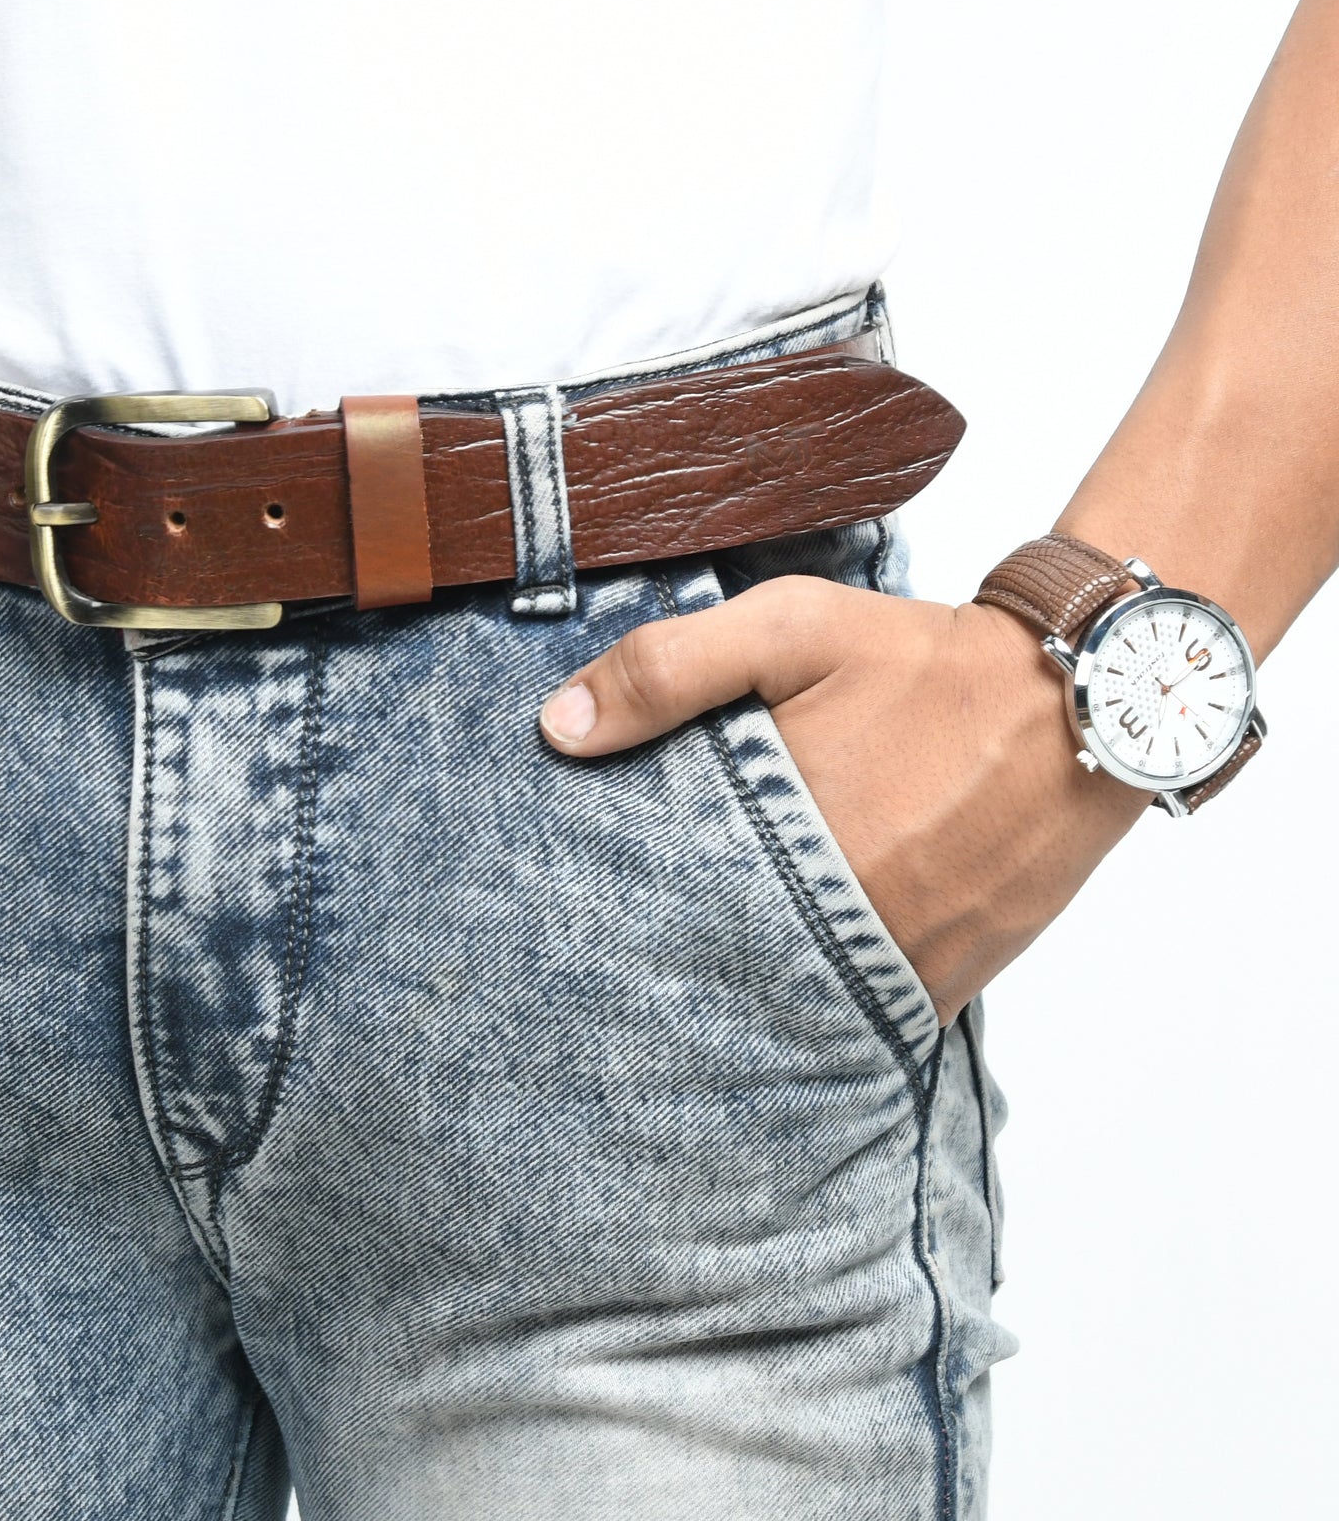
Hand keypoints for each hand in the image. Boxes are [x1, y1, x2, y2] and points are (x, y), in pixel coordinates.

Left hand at [539, 576, 1152, 1020]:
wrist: (1082, 703)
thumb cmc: (923, 661)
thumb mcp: (789, 627)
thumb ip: (668, 669)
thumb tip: (556, 729)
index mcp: (784, 836)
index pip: (660, 904)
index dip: (613, 903)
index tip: (571, 902)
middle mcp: (838, 922)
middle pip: (715, 963)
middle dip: (668, 951)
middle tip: (616, 944)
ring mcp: (896, 965)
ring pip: (783, 998)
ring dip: (741, 977)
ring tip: (694, 953)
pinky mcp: (943, 984)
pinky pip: (855, 1012)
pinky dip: (816, 994)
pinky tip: (780, 959)